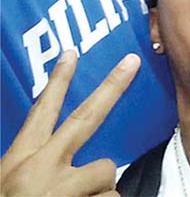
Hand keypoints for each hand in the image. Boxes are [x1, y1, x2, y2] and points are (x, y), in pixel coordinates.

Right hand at [1, 51, 140, 196]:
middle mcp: (40, 169)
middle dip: (111, 87)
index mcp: (18, 161)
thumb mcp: (8, 181)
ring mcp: (61, 189)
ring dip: (100, 189)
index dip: (57, 81)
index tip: (71, 53)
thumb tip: (65, 151)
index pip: (40, 113)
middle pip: (85, 118)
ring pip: (105, 170)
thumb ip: (34, 163)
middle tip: (131, 61)